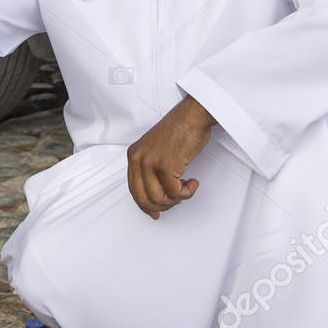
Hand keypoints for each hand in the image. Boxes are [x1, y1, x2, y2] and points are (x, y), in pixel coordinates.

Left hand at [126, 96, 214, 219]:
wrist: (193, 115)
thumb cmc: (180, 129)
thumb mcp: (155, 148)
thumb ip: (151, 168)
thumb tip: (157, 192)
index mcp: (134, 155)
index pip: (133, 189)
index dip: (144, 205)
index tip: (154, 212)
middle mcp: (138, 159)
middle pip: (142, 197)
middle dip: (161, 206)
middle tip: (175, 201)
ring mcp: (151, 162)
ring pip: (158, 198)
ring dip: (175, 200)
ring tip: (185, 189)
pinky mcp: (166, 165)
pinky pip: (175, 192)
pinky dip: (186, 193)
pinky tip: (192, 183)